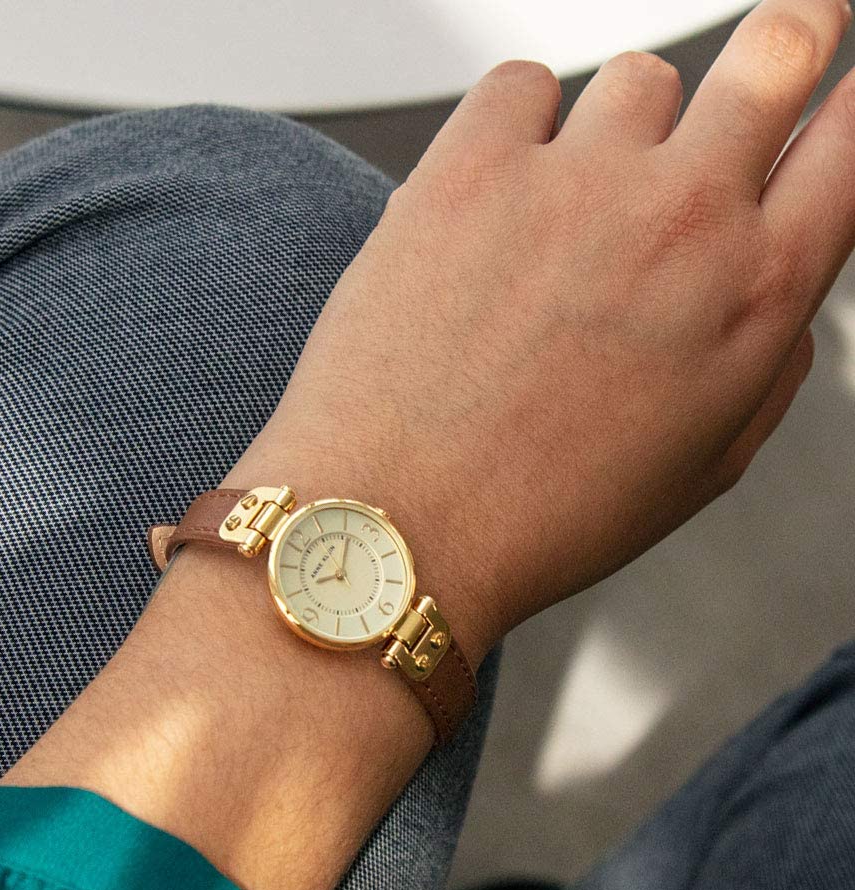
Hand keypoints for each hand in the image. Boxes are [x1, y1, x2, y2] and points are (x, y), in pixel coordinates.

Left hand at [233, 0, 854, 662]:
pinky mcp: (470, 167)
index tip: (838, 89)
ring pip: (637, 78)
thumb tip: (773, 282)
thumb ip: (762, 361)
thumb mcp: (698, 466)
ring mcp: (574, 181)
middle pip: (776, 50)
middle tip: (791, 28)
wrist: (397, 524)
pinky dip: (519, 125)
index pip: (848, 143)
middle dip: (795, 29)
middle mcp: (680, 218)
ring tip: (570, 208)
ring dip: (620, 129)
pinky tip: (500, 194)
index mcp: (754, 296)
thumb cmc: (535, 514)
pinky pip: (520, 86)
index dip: (848, 103)